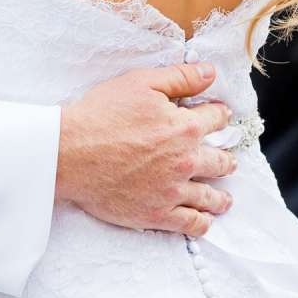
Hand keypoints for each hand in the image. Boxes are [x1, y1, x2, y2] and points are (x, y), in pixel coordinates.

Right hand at [56, 62, 236, 235]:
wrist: (70, 153)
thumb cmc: (100, 115)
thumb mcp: (140, 83)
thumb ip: (179, 77)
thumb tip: (209, 73)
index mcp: (184, 126)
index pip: (216, 119)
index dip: (220, 115)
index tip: (221, 118)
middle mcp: (185, 160)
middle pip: (220, 161)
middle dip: (226, 159)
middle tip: (227, 162)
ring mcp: (173, 190)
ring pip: (210, 197)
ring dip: (221, 197)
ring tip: (224, 199)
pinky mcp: (157, 214)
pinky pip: (191, 224)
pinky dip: (202, 222)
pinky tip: (204, 220)